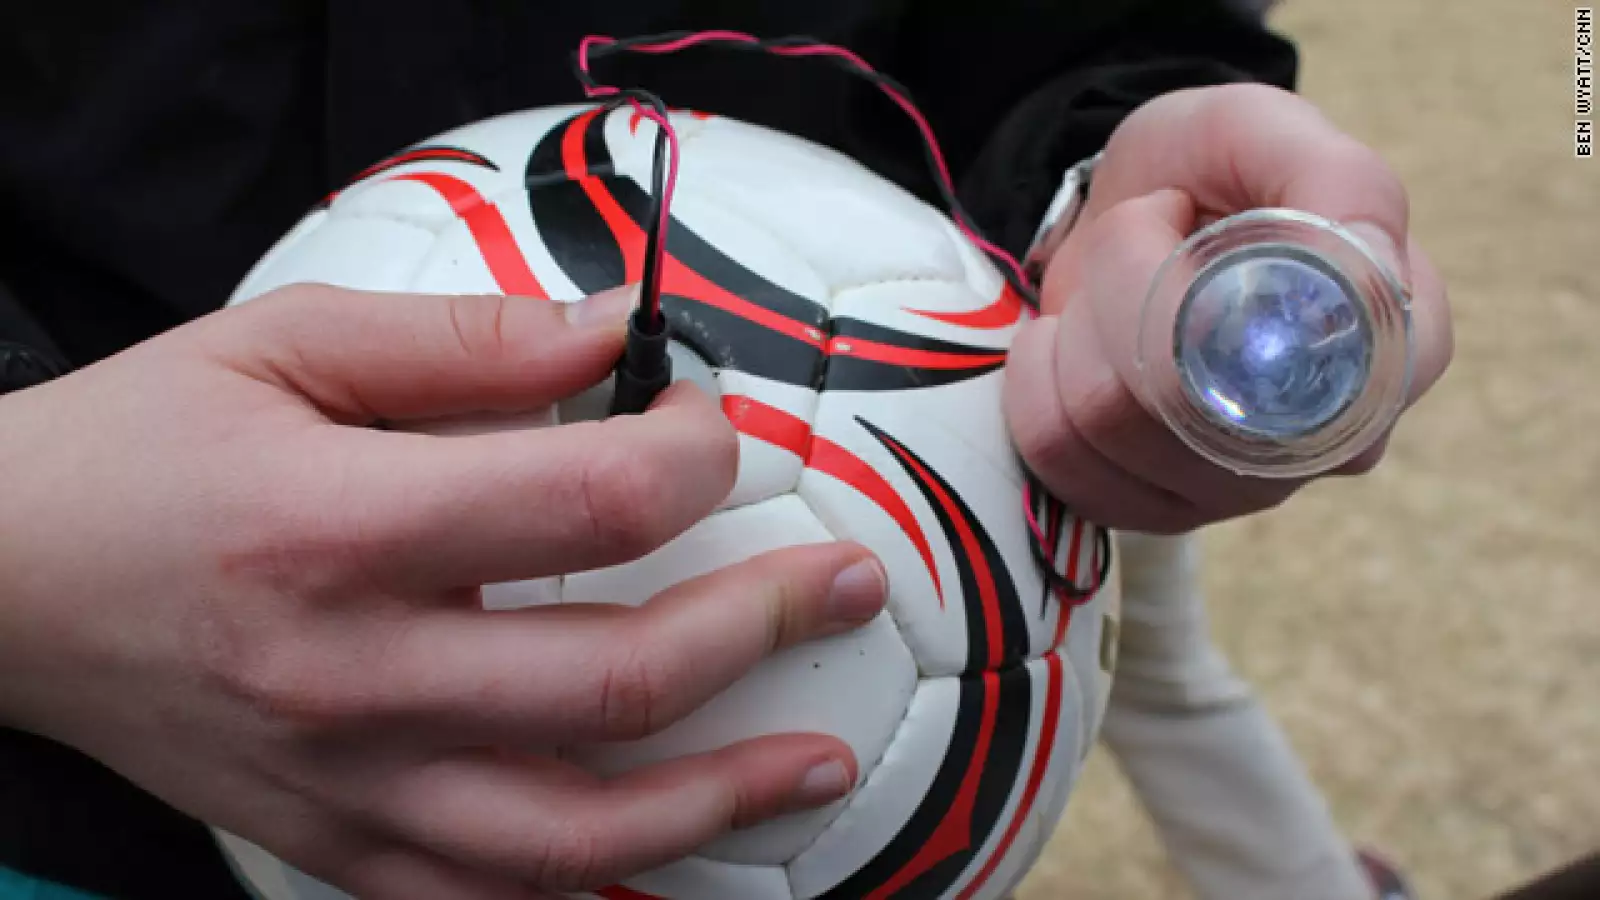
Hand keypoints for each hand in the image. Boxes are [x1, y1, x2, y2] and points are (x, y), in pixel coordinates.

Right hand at [0, 285, 886, 897]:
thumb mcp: (283, 348)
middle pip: (614, 679)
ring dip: (722, 800)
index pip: (584, 505)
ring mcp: (346, 785)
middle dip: (763, 625)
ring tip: (822, 764)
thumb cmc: (145, 453)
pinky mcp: (331, 845)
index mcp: (340, 530)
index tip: (713, 431)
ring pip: (575, 830)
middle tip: (848, 585)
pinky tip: (677, 858)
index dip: (690, 461)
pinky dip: (596, 888)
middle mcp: (353, 676)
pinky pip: (487, 898)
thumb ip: (463, 343)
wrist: (2, 588)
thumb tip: (618, 336)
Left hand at [1004, 83, 1452, 532]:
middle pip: (1181, 399)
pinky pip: (1057, 460)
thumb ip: (1341, 180)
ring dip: (1077, 326)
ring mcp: (1234, 491)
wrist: (1129, 216)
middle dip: (1124, 284)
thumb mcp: (1271, 132)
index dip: (1213, 294)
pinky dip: (1035, 382)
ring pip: (1106, 423)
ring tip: (1108, 286)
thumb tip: (1369, 268)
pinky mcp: (1149, 510)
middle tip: (1140, 226)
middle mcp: (1323, 444)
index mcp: (1394, 351)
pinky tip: (1069, 346)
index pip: (1305, 366)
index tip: (1179, 217)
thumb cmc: (1213, 171)